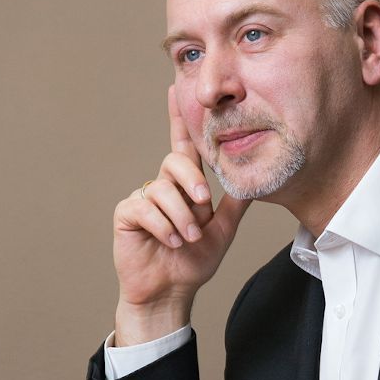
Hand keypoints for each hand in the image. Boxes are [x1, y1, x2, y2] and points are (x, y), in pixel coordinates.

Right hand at [111, 86, 250, 345]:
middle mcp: (162, 185)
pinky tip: (169, 242)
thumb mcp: (223, 230)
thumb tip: (253, 178)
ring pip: (163, 189)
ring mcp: (143, 198)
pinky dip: (163, 227)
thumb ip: (235, 204)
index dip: (179, 118)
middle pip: (175, 162)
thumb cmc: (194, 262)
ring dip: (180, 218)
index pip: (183, 145)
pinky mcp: (126, 213)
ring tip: (187, 239)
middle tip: (202, 209)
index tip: (175, 88)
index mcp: (185, 185)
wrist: (172, 291)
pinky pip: (145, 208)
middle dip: (192, 184)